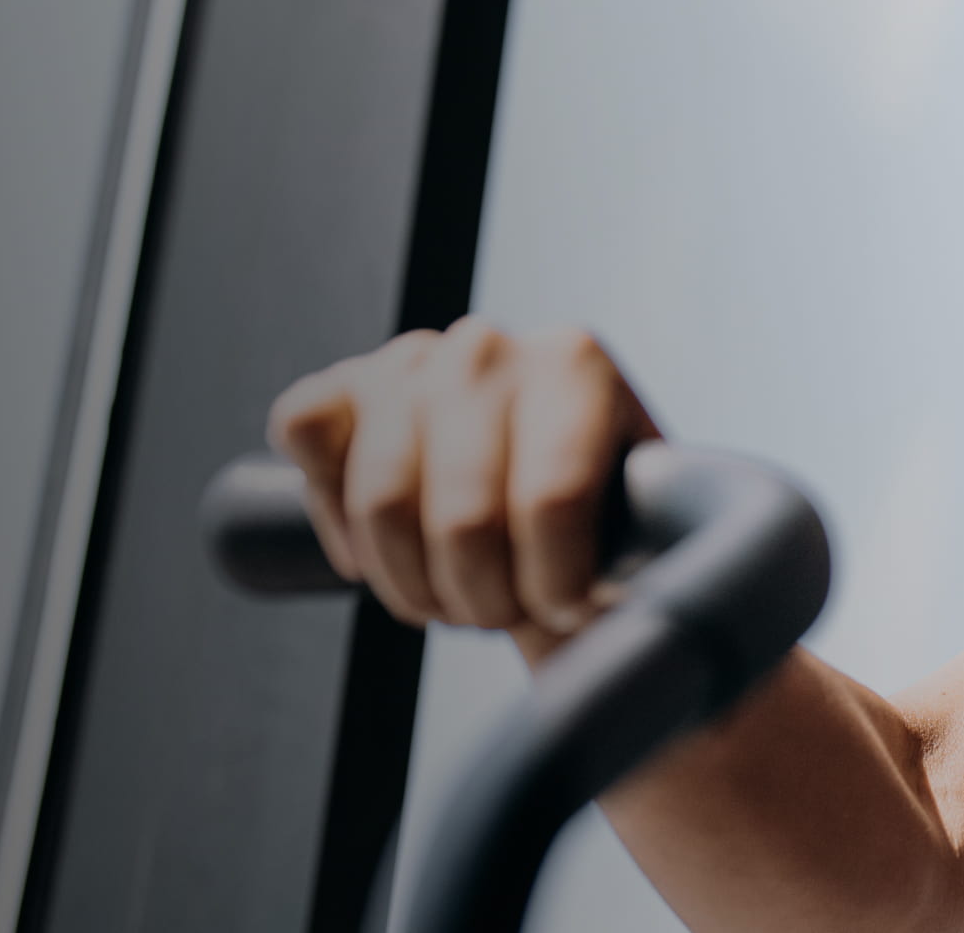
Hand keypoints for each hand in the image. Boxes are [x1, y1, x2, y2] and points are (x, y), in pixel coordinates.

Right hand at [265, 318, 660, 651]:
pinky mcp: (344, 387)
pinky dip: (334, 519)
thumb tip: (642, 616)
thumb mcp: (653, 542)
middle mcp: (491, 347)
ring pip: (378, 502)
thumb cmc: (609, 538)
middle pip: (461, 521)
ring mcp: (410, 360)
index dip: (554, 585)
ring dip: (412, 583)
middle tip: (505, 614)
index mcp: (578, 363)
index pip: (550, 501)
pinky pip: (305, 438)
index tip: (573, 608)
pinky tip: (382, 550)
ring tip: (453, 596)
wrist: (546, 517)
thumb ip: (658, 558)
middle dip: (481, 599)